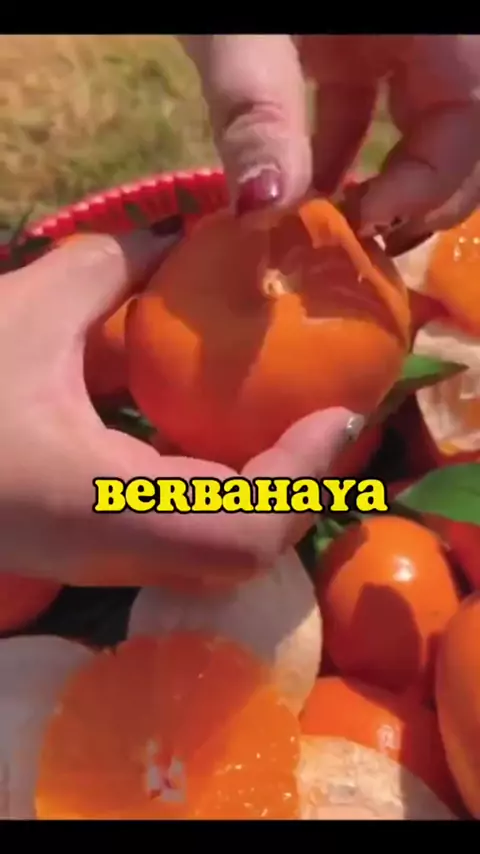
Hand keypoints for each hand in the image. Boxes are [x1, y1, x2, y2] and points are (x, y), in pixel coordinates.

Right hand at [0, 232, 356, 586]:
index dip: (301, 478)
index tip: (336, 412)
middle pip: (243, 557)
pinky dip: (231, 500)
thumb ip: (113, 265)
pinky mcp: (95, 553)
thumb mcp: (28, 312)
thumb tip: (182, 228)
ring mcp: (101, 563)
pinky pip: (188, 543)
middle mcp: (109, 552)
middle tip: (326, 420)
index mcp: (95, 503)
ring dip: (271, 499)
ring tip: (296, 430)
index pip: (239, 528)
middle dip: (300, 491)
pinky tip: (233, 444)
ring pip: (219, 560)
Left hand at [183, 35, 479, 250]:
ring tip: (328, 227)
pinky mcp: (355, 38)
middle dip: (420, 193)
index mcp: (435, 17)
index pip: (473, 112)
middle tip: (360, 243)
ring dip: (381, 180)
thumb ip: (257, 108)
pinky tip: (299, 186)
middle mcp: (432, 27)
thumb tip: (262, 210)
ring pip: (423, 121)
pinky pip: (374, 103)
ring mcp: (396, 32)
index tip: (366, 222)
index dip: (434, 181)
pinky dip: (342, 150)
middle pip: (463, 127)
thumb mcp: (240, 21)